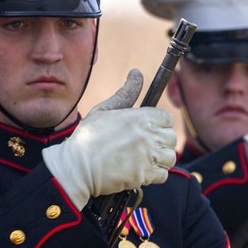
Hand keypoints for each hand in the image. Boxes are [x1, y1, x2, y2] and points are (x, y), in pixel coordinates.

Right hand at [42, 69, 176, 209]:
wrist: (76, 167)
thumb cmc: (88, 138)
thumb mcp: (104, 110)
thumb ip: (125, 92)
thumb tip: (137, 72)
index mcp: (139, 117)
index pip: (166, 118)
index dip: (160, 124)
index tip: (151, 129)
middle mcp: (147, 135)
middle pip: (171, 138)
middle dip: (161, 142)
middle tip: (145, 146)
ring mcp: (147, 156)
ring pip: (170, 156)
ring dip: (160, 159)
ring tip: (144, 159)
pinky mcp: (145, 175)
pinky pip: (163, 175)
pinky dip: (155, 175)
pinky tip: (141, 171)